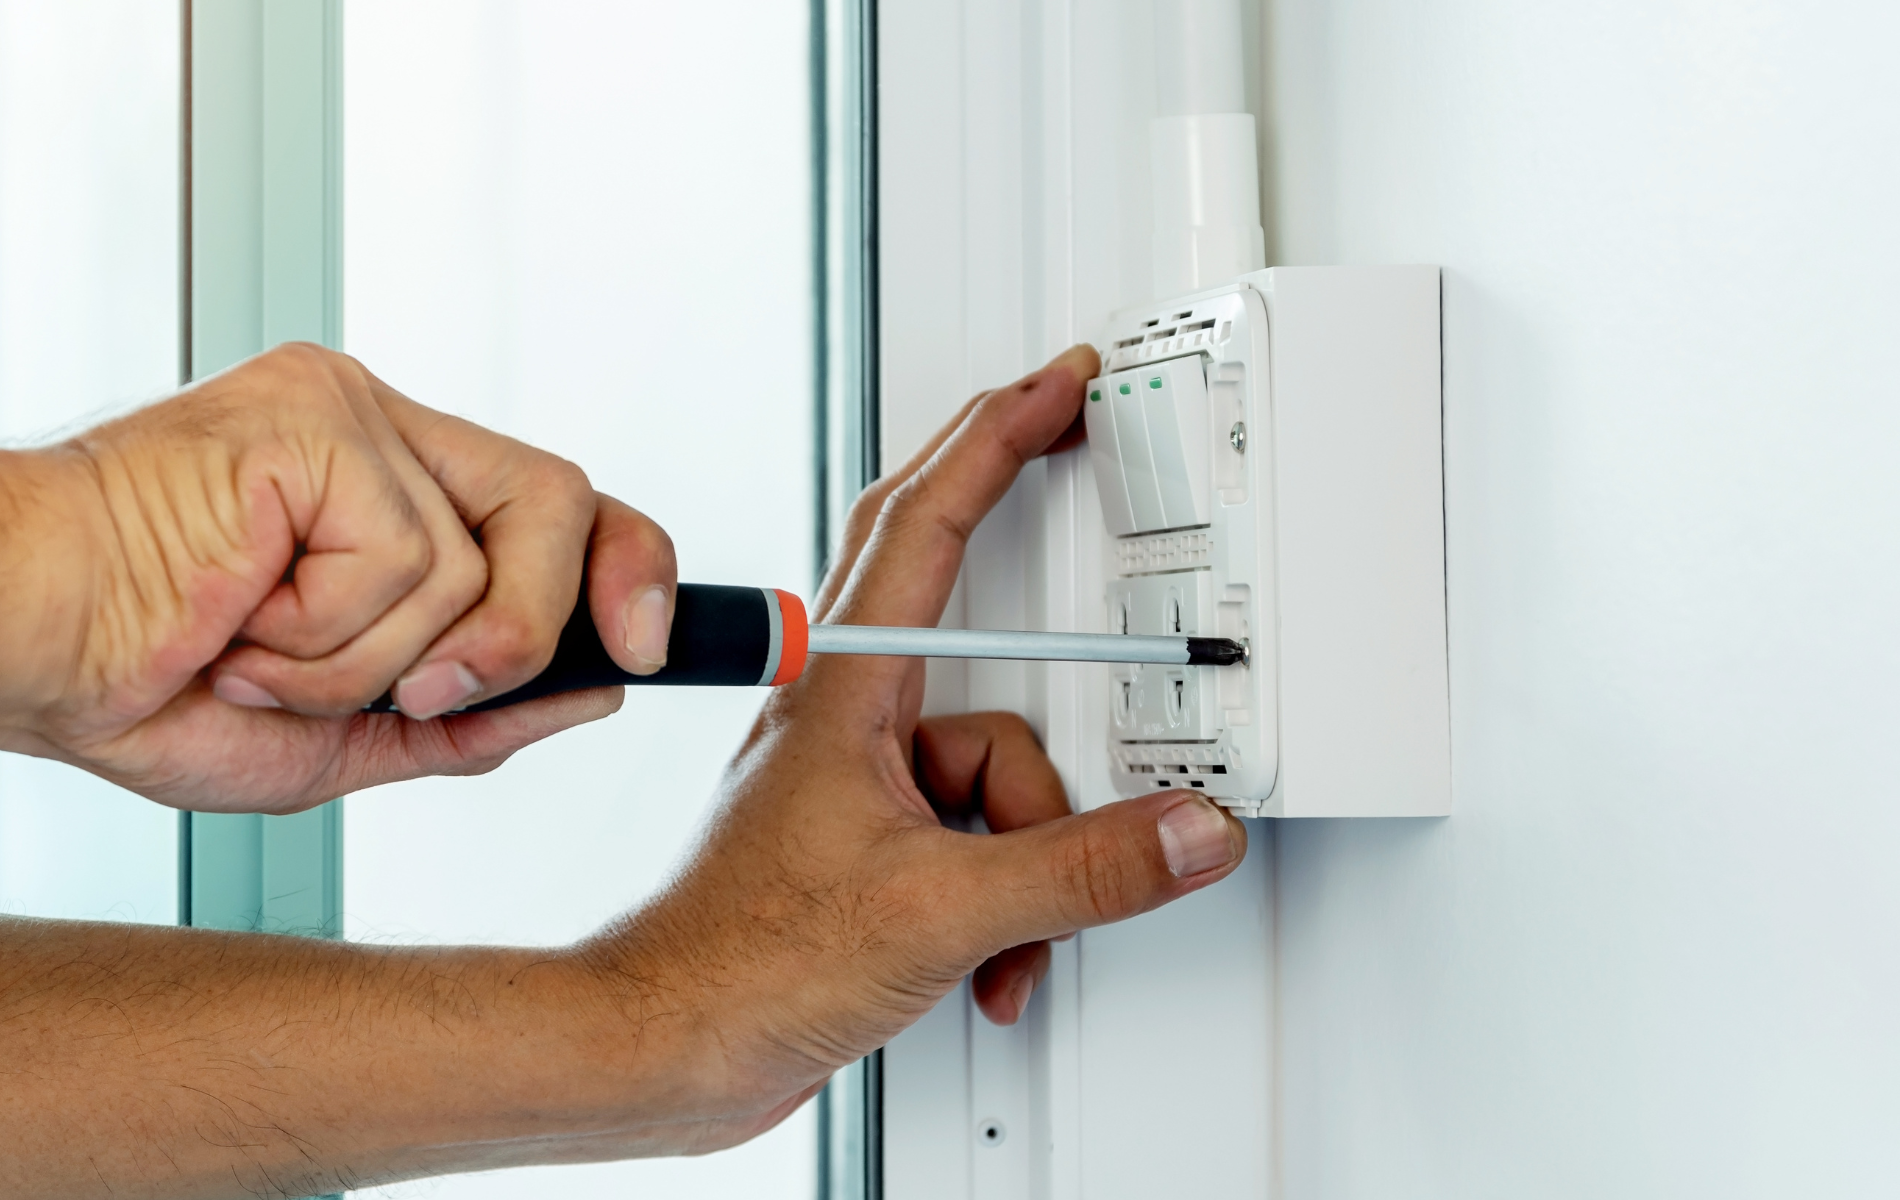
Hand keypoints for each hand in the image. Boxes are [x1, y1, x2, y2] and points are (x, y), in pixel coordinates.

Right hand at [0, 343, 675, 812]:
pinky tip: (238, 618)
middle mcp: (380, 436)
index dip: (628, 567)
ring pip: (475, 560)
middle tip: (432, 687)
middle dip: (530, 625)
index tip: (652, 648)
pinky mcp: (316, 421)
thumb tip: (598, 686)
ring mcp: (349, 417)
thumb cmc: (147, 679)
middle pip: (560, 500)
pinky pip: (402, 558)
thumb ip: (472, 712)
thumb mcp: (345, 730)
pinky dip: (326, 634)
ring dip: (372, 659)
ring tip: (262, 655)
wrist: (18, 650)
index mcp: (391, 490)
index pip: (556, 506)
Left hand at [578, 344, 1248, 1150]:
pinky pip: (982, 833)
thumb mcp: (939, 912)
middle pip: (955, 589)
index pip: (929, 524)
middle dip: (1021, 537)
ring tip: (1003, 931)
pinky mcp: (876, 843)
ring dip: (1032, 853)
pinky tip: (986, 960)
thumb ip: (1082, 869)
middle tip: (1070, 449)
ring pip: (1000, 763)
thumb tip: (1185, 830)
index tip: (1053, 383)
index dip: (998, 437)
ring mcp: (863, 780)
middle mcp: (850, 718)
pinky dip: (1008, 898)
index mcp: (846, 693)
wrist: (669, 1049)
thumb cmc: (738, 963)